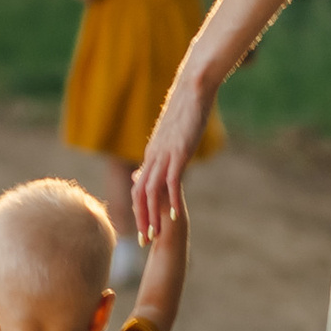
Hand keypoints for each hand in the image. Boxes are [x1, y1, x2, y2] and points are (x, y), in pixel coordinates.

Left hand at [132, 70, 213, 241]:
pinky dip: (171, 200)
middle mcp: (153, 157)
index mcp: (152, 154)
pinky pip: (171, 181)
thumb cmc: (186, 109)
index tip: (142, 228)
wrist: (192, 89)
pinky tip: (174, 216)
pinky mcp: (179, 153)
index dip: (138, 210)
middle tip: (143, 242)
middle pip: (140, 194)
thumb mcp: (172, 134)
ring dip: (152, 216)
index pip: (139, 187)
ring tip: (154, 236)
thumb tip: (166, 155)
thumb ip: (167, 148)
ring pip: (151, 192)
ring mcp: (165, 155)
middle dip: (140, 220)